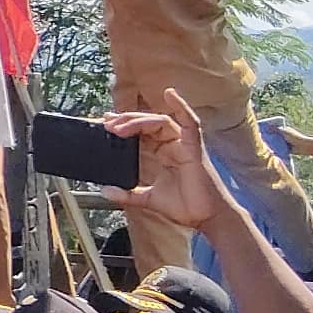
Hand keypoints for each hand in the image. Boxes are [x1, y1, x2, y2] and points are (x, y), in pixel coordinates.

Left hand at [114, 93, 228, 241]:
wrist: (207, 219)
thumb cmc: (185, 207)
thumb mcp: (148, 199)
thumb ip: (128, 194)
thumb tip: (105, 190)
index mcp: (163, 153)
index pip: (141, 133)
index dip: (124, 125)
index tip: (106, 123)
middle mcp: (173, 145)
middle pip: (148, 124)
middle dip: (126, 122)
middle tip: (107, 124)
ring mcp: (184, 144)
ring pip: (160, 121)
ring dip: (138, 120)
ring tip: (119, 124)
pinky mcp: (194, 147)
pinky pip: (190, 122)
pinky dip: (181, 106)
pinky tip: (170, 94)